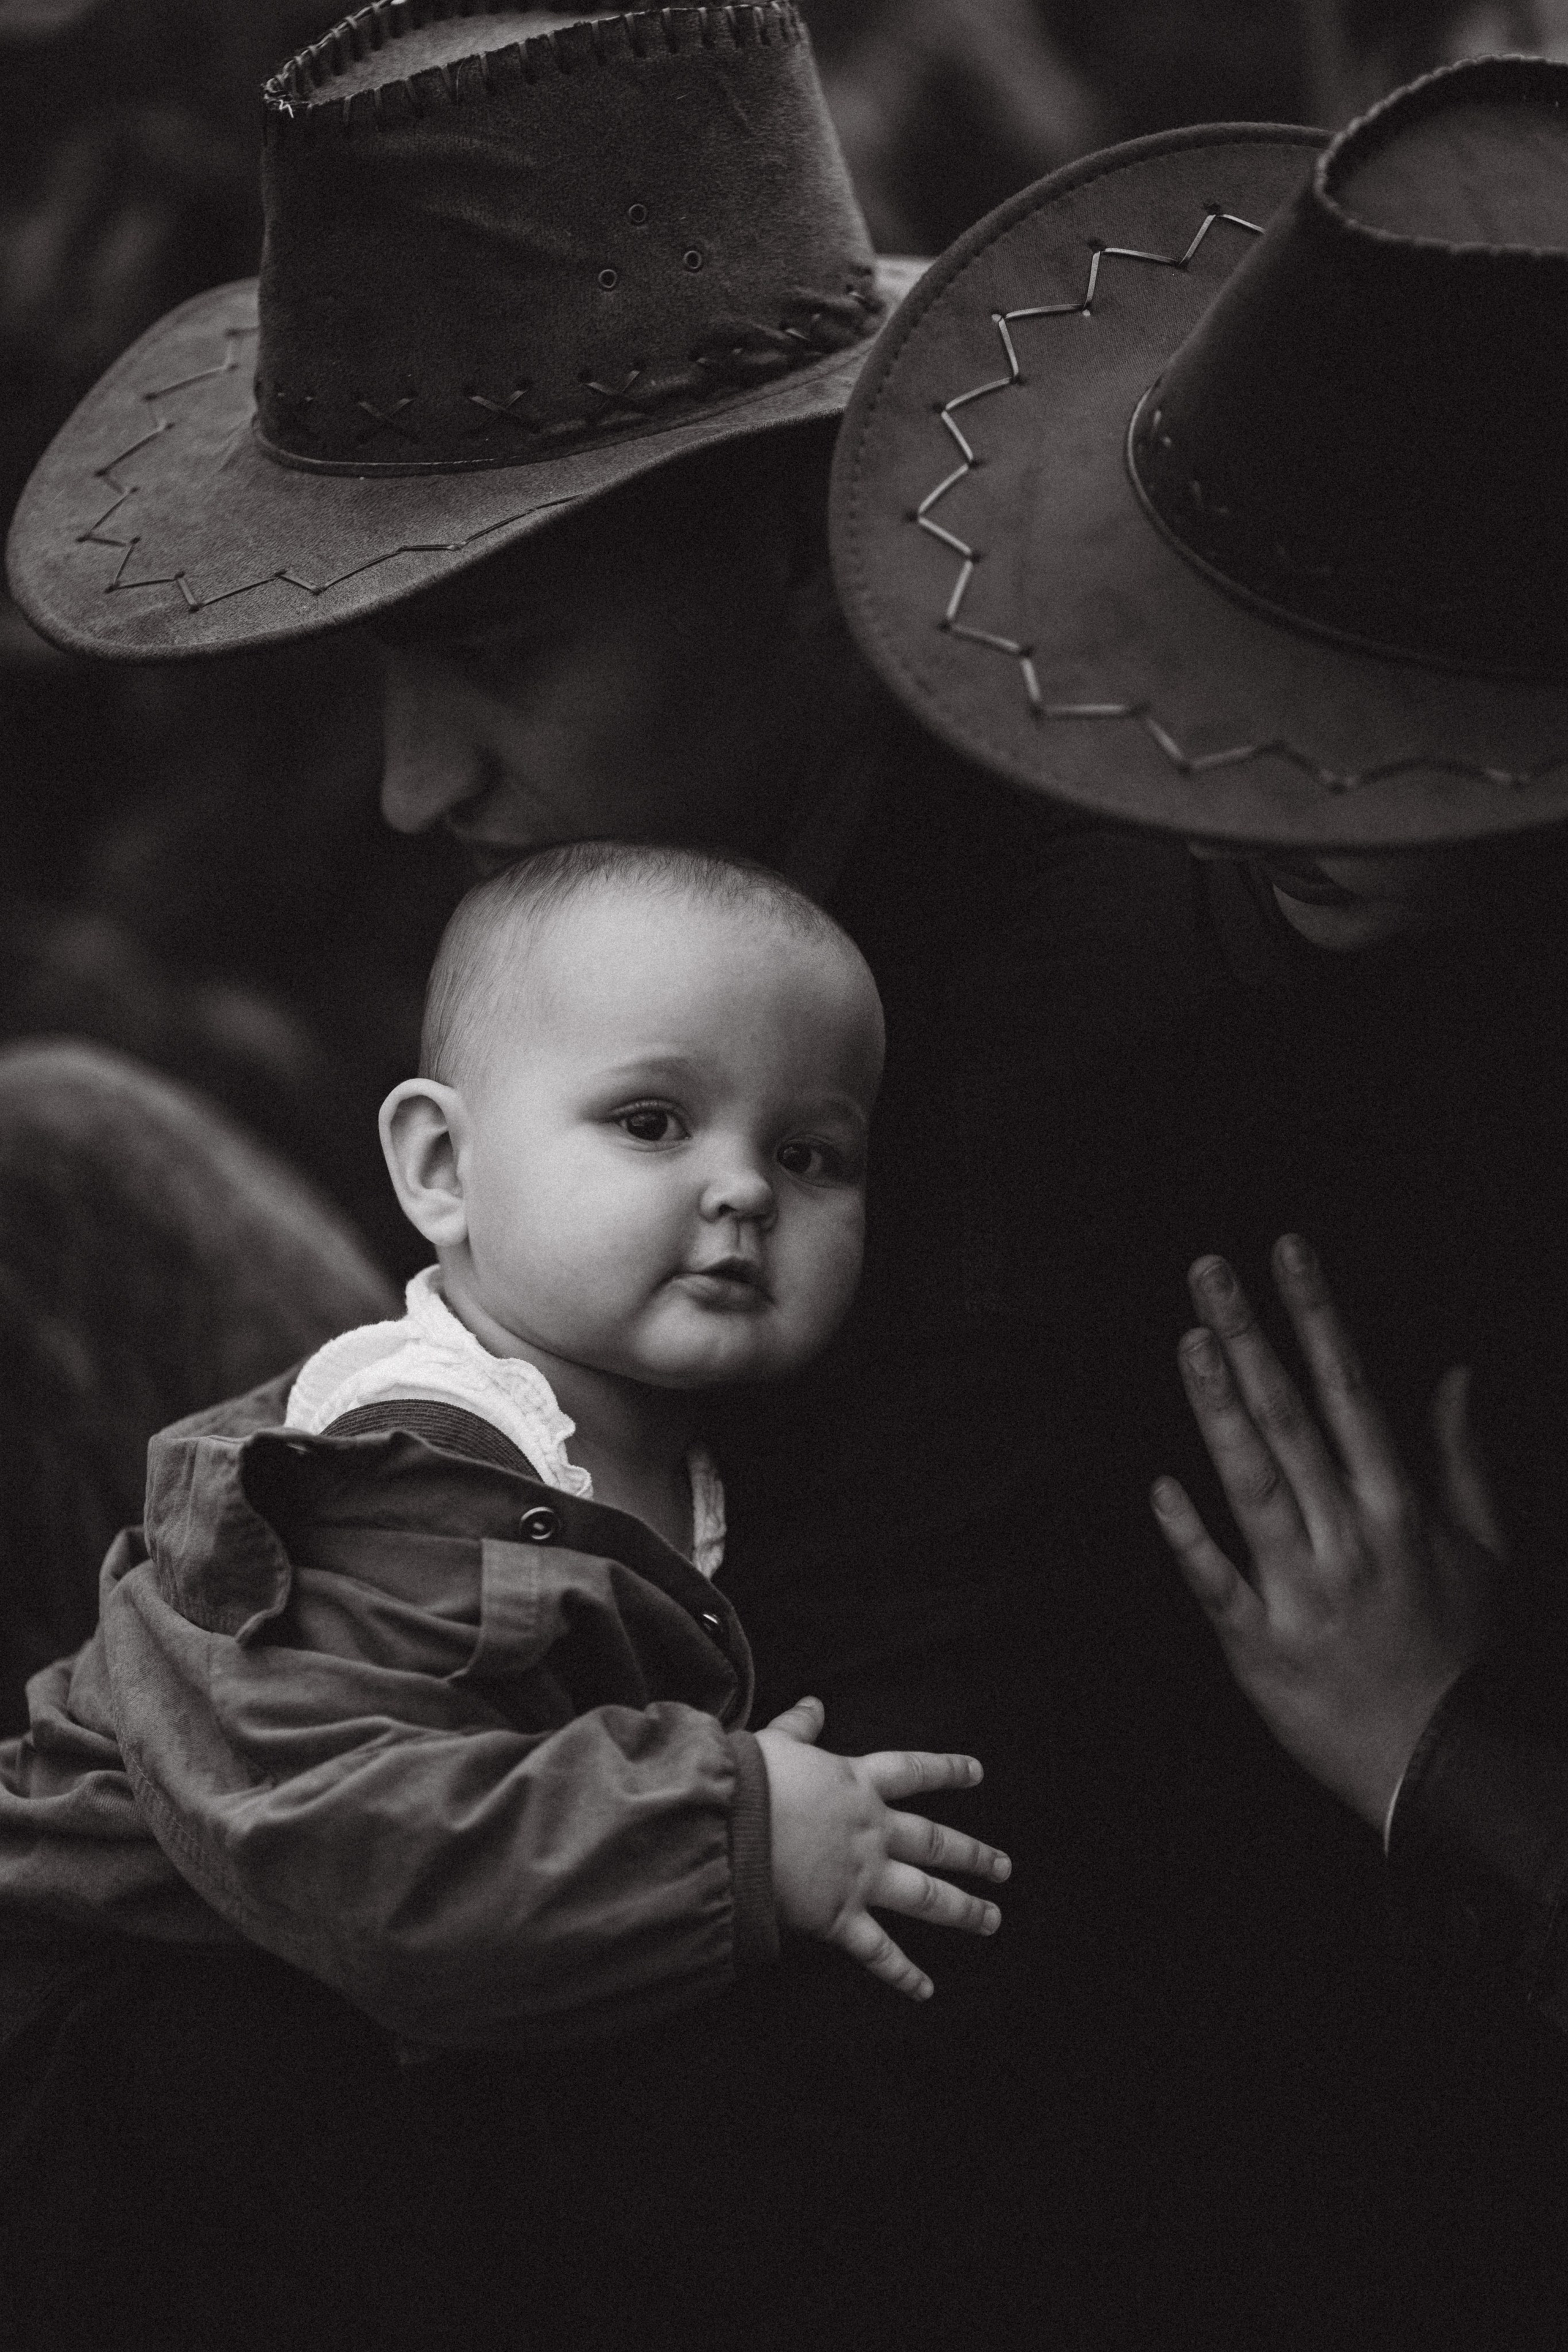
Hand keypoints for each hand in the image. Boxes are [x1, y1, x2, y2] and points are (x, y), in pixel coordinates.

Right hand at [756, 1697, 1009, 2000]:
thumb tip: (814, 1704)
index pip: (913, 1772)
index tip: (977, 1773)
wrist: (730, 1828)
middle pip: (934, 1842)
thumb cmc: (750, 1780)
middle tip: (1004, 1867)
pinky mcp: (840, 1918)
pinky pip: (879, 1951)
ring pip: (926, 1897)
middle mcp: (872, 1832)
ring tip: (992, 1919)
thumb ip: (800, 1726)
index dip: (946, 1771)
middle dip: (973, 1855)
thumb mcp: (777, 1742)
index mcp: (858, 1784)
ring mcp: (862, 1877)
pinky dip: (902, 1974)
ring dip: (962, 1910)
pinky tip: (925, 1990)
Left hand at [1150, 1235, 1501, 1830]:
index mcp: (1398, 1506)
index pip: (1350, 1388)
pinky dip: (1190, 1538)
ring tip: (1188, 1342)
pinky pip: (1219, 1583)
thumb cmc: (1462, 1652)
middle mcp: (1349, 1535)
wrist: (1442, 1764)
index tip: (1287, 1254)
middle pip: (1291, 1417)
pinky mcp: (1262, 1642)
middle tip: (1208, 1271)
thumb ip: (1460, 1458)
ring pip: (1254, 1483)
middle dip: (1250, 1338)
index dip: (1316, 1315)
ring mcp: (1303, 1587)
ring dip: (1219, 1411)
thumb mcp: (1484, 1550)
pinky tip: (1160, 1488)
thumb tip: (1454, 1374)